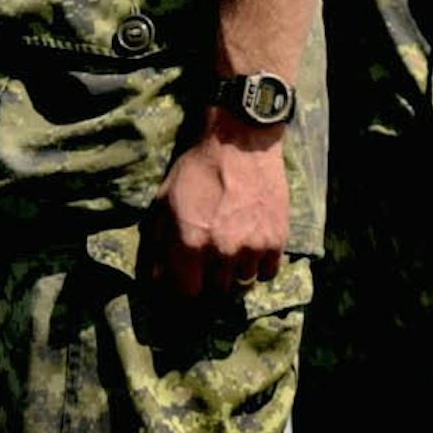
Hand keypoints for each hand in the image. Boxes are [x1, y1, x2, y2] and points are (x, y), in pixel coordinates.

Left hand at [149, 123, 289, 298]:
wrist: (240, 140)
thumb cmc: (198, 167)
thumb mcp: (166, 199)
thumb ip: (160, 241)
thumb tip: (156, 276)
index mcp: (190, 243)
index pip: (187, 293)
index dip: (185, 286)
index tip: (187, 277)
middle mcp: (221, 252)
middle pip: (216, 290)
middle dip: (210, 278)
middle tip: (210, 261)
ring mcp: (252, 248)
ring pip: (243, 282)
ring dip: (235, 272)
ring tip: (232, 251)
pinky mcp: (276, 240)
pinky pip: (268, 272)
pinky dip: (260, 265)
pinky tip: (252, 248)